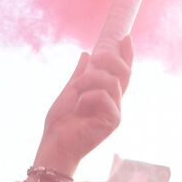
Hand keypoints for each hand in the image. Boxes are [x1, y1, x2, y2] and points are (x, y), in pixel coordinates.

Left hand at [33, 38, 132, 172]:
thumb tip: (86, 55)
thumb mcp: (69, 91)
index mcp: (106, 95)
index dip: (126, 55)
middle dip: (110, 59)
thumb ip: (80, 74)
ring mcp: (115, 112)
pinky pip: (105, 97)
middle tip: (95, 59)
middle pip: (123, 72)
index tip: (125, 37)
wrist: (55, 144)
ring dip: (90, 80)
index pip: (122, 72)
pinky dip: (88, 97)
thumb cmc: (60, 123)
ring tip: (77, 91)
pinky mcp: (112, 121)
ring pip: (112, 82)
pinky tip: (79, 108)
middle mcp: (114, 102)